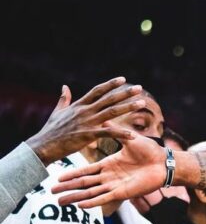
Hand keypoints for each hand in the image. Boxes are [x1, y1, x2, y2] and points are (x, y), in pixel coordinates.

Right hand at [26, 78, 145, 165]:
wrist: (44, 145)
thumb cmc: (51, 130)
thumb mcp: (57, 112)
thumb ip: (64, 99)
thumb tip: (65, 86)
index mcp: (79, 105)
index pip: (97, 90)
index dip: (110, 84)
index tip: (123, 79)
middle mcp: (85, 111)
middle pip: (108, 99)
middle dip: (125, 93)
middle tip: (139, 88)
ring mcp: (87, 122)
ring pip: (112, 112)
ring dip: (128, 107)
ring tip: (142, 104)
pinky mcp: (88, 135)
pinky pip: (108, 133)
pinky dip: (121, 133)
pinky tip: (133, 135)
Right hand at [53, 133, 167, 207]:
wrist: (164, 162)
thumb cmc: (149, 151)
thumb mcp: (129, 140)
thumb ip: (115, 133)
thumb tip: (104, 120)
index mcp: (109, 165)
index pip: (86, 171)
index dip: (72, 174)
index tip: (58, 177)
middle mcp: (109, 177)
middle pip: (84, 184)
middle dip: (68, 188)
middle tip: (52, 192)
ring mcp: (115, 186)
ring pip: (91, 193)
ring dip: (76, 198)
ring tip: (60, 203)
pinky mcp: (123, 193)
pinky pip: (105, 198)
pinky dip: (93, 202)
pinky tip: (81, 206)